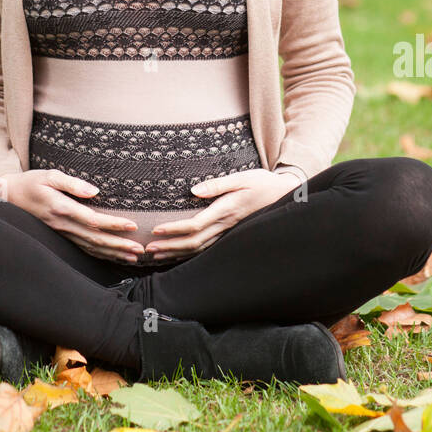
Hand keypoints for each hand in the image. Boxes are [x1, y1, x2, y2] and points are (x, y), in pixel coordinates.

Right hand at [0, 169, 146, 261]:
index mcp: (62, 208)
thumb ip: (72, 183)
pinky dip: (101, 254)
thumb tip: (94, 191)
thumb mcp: (50, 175)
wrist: (9, 197)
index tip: (132, 226)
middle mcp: (63, 225)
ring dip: (113, 253)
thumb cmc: (32, 182)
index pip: (93, 220)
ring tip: (133, 257)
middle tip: (139, 249)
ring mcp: (62, 233)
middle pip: (95, 239)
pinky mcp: (62, 236)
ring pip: (91, 247)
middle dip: (119, 245)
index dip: (113, 224)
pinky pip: (84, 248)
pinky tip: (115, 257)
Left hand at [144, 168, 303, 259]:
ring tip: (156, 254)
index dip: (174, 230)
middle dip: (170, 246)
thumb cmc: (261, 182)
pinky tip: (177, 253)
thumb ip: (217, 184)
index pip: (195, 225)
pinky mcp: (229, 233)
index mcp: (225, 211)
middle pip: (193, 242)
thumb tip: (193, 191)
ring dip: (176, 253)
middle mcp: (225, 225)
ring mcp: (228, 232)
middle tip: (148, 249)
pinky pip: (206, 247)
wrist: (284, 194)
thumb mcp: (241, 177)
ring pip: (198, 249)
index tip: (156, 231)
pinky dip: (189, 253)